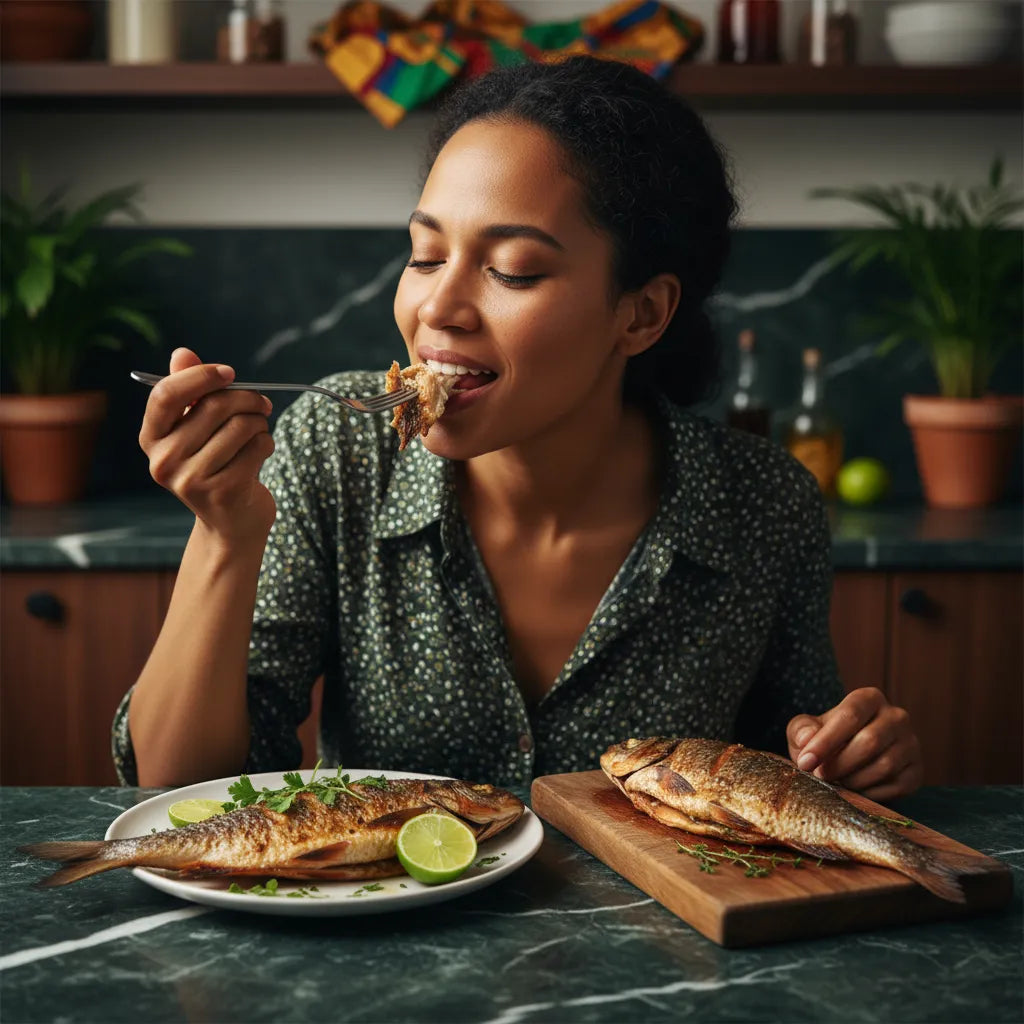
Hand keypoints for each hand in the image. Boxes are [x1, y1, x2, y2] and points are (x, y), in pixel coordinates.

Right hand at [138, 348, 276, 541]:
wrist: (232, 523)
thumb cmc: (216, 465)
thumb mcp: (198, 429)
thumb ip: (189, 391)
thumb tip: (181, 353)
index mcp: (151, 439)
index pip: (167, 394)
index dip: (201, 376)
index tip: (229, 372)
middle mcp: (164, 461)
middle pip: (214, 406)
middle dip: (247, 398)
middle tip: (262, 403)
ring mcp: (191, 480)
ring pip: (241, 426)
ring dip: (260, 423)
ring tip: (258, 432)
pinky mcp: (223, 492)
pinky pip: (257, 447)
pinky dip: (267, 443)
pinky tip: (261, 453)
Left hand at [786, 687, 922, 800]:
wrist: (848, 761)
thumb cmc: (824, 740)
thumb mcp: (806, 730)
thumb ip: (801, 730)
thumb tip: (807, 739)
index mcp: (869, 698)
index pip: (849, 715)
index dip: (825, 741)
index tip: (805, 762)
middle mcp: (896, 717)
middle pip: (869, 742)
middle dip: (839, 764)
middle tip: (820, 775)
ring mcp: (911, 744)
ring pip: (884, 766)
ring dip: (853, 780)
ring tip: (836, 782)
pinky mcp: (916, 771)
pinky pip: (895, 787)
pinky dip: (870, 793)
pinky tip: (855, 791)